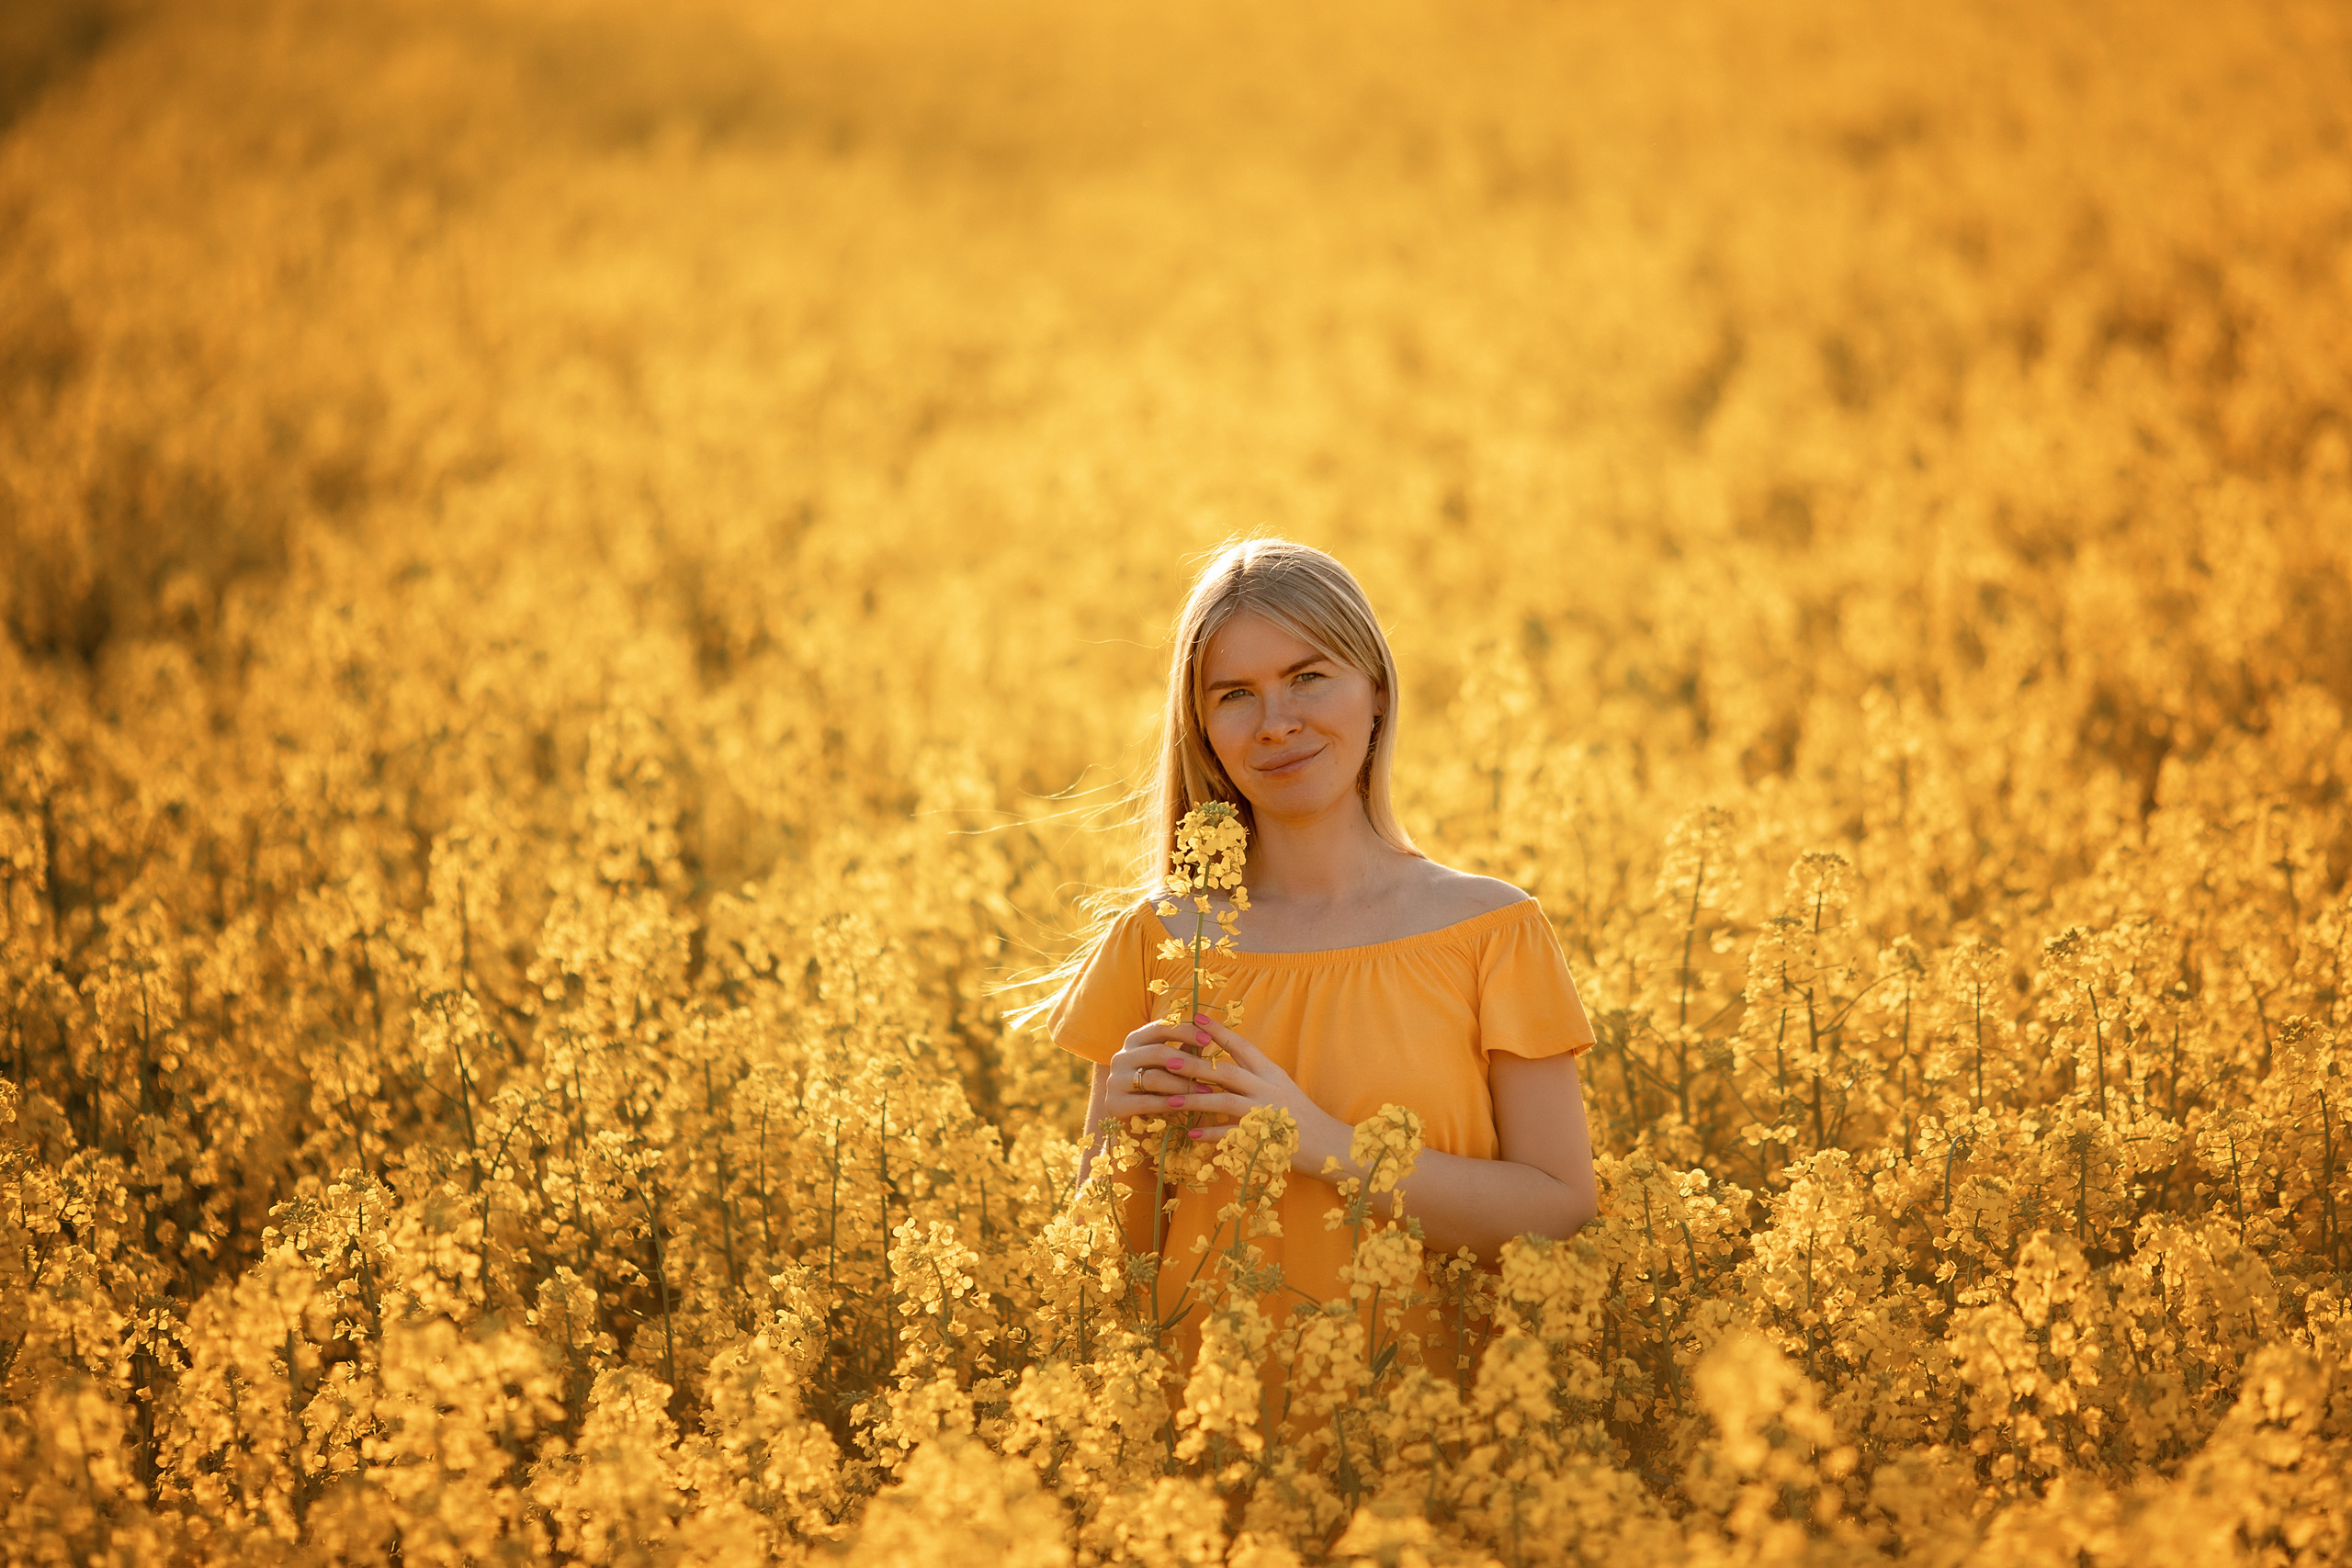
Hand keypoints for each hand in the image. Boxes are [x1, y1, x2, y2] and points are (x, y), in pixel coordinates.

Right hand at [1102, 1019, 1225, 1124]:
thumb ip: (1184, 1051)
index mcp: (1135, 1040)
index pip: (1160, 1027)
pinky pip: (1147, 1102)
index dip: (1185, 1031)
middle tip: (1213, 1070)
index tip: (1209, 1039)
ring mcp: (1115, 1080)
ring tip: (1206, 1091)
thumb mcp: (1167, 1066)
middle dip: (1189, 1062)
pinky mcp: (1115, 1103)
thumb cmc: (1154, 1086)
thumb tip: (1209, 1035)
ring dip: (1183, 1085)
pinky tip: (1187, 1106)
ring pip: (1154, 1078)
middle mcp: (1121, 1056)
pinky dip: (1169, 1104)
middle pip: (1158, 1052)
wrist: (1125, 1117)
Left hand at [1144, 1013, 1349, 1175]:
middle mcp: (1268, 1088)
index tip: (1194, 1017)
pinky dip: (1210, 1134)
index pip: (1241, 1045)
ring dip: (1194, 1101)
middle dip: (1195, 1065)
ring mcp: (1266, 1113)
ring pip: (1224, 1101)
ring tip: (1169, 1100)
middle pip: (1226, 1072)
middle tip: (1167, 1059)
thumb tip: (1220, 1070)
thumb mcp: (1280, 1088)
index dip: (1217, 1030)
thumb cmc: (1301, 1117)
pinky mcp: (1264, 1138)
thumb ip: (1253, 1077)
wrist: (1331, 1146)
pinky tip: (1191, 1134)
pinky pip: (1231, 1135)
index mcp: (1271, 1072)